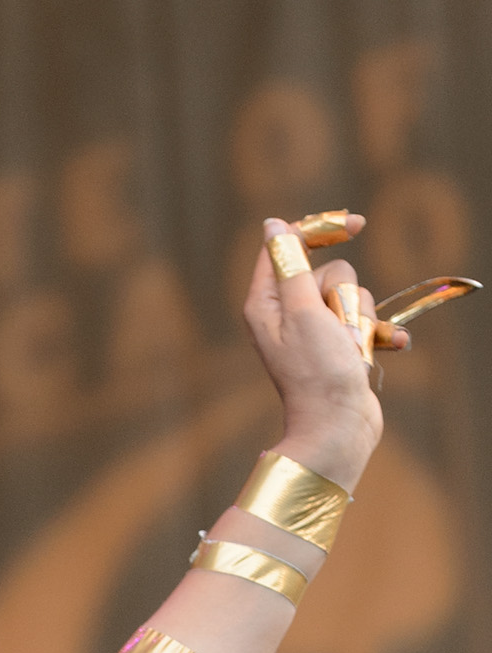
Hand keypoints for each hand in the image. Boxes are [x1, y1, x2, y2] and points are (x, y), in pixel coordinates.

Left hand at [242, 215, 385, 492]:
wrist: (338, 428)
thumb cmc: (317, 372)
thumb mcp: (303, 310)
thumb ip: (289, 265)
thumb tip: (273, 226)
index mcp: (265, 302)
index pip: (287, 246)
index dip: (320, 230)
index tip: (357, 225)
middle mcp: (285, 313)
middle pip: (328, 271)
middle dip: (344, 294)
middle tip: (336, 327)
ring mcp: (313, 331)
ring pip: (352, 295)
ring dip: (361, 318)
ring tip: (351, 349)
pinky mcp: (337, 346)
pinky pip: (365, 322)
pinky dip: (376, 335)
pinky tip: (388, 348)